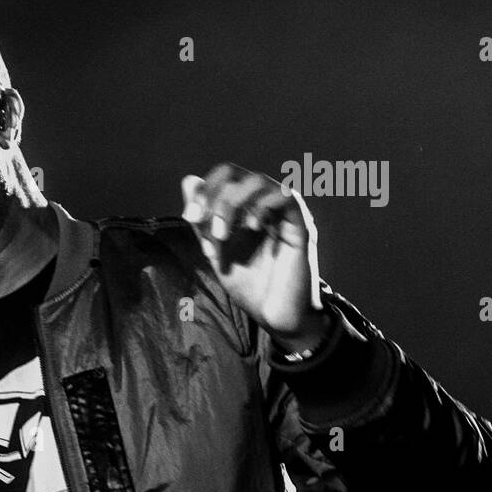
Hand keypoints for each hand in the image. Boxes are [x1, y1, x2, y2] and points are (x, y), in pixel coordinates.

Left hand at [182, 163, 327, 350]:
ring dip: (230, 203)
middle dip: (211, 195)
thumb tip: (189, 180)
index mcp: (249, 207)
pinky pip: (285, 197)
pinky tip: (250, 228)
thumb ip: (203, 220)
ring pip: (257, 181)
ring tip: (221, 234)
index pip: (225, 176)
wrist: (276, 317)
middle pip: (236, 173)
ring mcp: (285, 214)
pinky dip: (261, 206)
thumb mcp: (216, 250)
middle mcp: (268, 205)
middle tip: (197, 220)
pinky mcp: (302, 226)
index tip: (190, 217)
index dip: (203, 190)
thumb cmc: (250, 286)